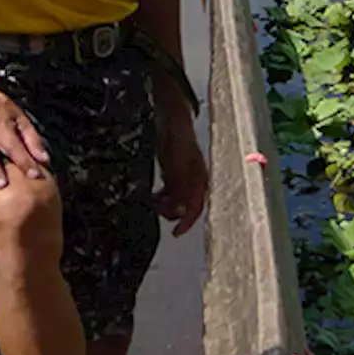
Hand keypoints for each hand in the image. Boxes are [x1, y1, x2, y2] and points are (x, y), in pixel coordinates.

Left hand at [155, 118, 207, 236]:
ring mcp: (184, 178)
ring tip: (153, 201)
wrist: (172, 121)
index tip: (176, 233)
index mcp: (200, 181)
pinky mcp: (175, 173)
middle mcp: (194, 182)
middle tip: (157, 208)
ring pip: (177, 201)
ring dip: (165, 205)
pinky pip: (169, 192)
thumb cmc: (179, 140)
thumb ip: (181, 187)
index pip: (196, 207)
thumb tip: (183, 210)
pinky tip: (153, 195)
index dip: (187, 223)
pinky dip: (161, 197)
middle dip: (172, 212)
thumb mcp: (178, 166)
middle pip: (186, 207)